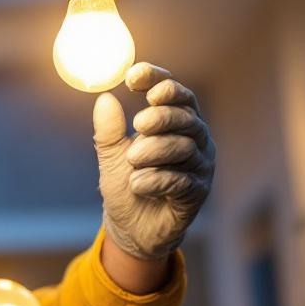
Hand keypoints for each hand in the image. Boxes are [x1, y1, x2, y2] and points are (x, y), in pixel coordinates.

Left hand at [93, 62, 215, 260]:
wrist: (131, 228)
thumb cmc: (126, 185)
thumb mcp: (111, 155)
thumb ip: (109, 130)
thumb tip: (104, 98)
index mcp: (176, 122)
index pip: (175, 92)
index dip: (158, 80)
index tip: (132, 77)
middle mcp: (194, 139)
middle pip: (186, 116)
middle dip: (162, 116)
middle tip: (139, 122)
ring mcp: (200, 165)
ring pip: (185, 147)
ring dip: (155, 151)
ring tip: (132, 161)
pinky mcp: (198, 192)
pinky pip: (183, 180)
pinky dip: (158, 179)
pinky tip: (137, 184)